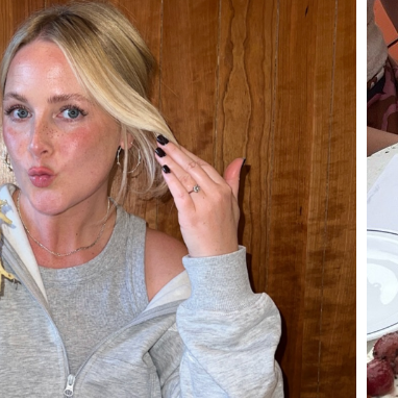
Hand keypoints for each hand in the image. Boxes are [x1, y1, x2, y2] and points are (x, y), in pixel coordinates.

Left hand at [155, 139, 241, 257]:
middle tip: (161, 140)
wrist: (219, 258)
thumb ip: (234, 180)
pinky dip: (171, 179)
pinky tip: (163, 169)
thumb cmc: (225, 232)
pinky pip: (179, 193)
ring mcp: (204, 205)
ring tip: (158, 150)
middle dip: (175, 151)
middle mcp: (215, 194)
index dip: (188, 153)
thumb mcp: (234, 204)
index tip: (175, 144)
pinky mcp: (191, 216)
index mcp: (225, 190)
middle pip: (193, 167)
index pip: (204, 165)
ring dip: (170, 161)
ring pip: (185, 177)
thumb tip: (240, 160)